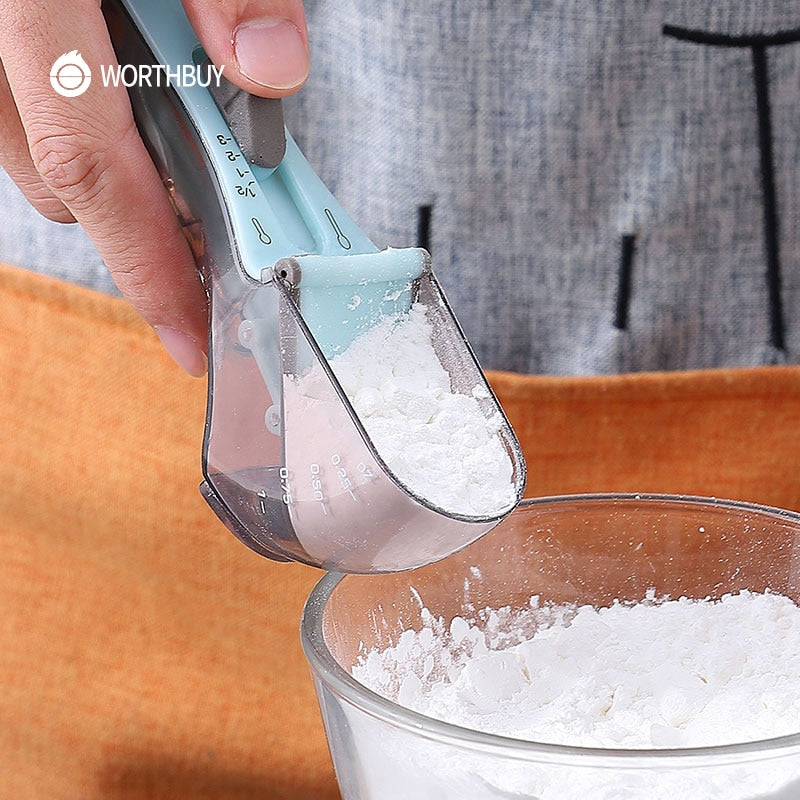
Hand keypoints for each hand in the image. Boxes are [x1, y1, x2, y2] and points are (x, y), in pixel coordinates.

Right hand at [0, 0, 308, 375]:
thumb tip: (271, 70)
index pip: (94, 168)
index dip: (148, 268)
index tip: (190, 335)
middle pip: (61, 179)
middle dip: (144, 218)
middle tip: (214, 220)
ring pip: (33, 150)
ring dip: (112, 167)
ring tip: (173, 143)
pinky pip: (19, 107)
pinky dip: (79, 122)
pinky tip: (124, 91)